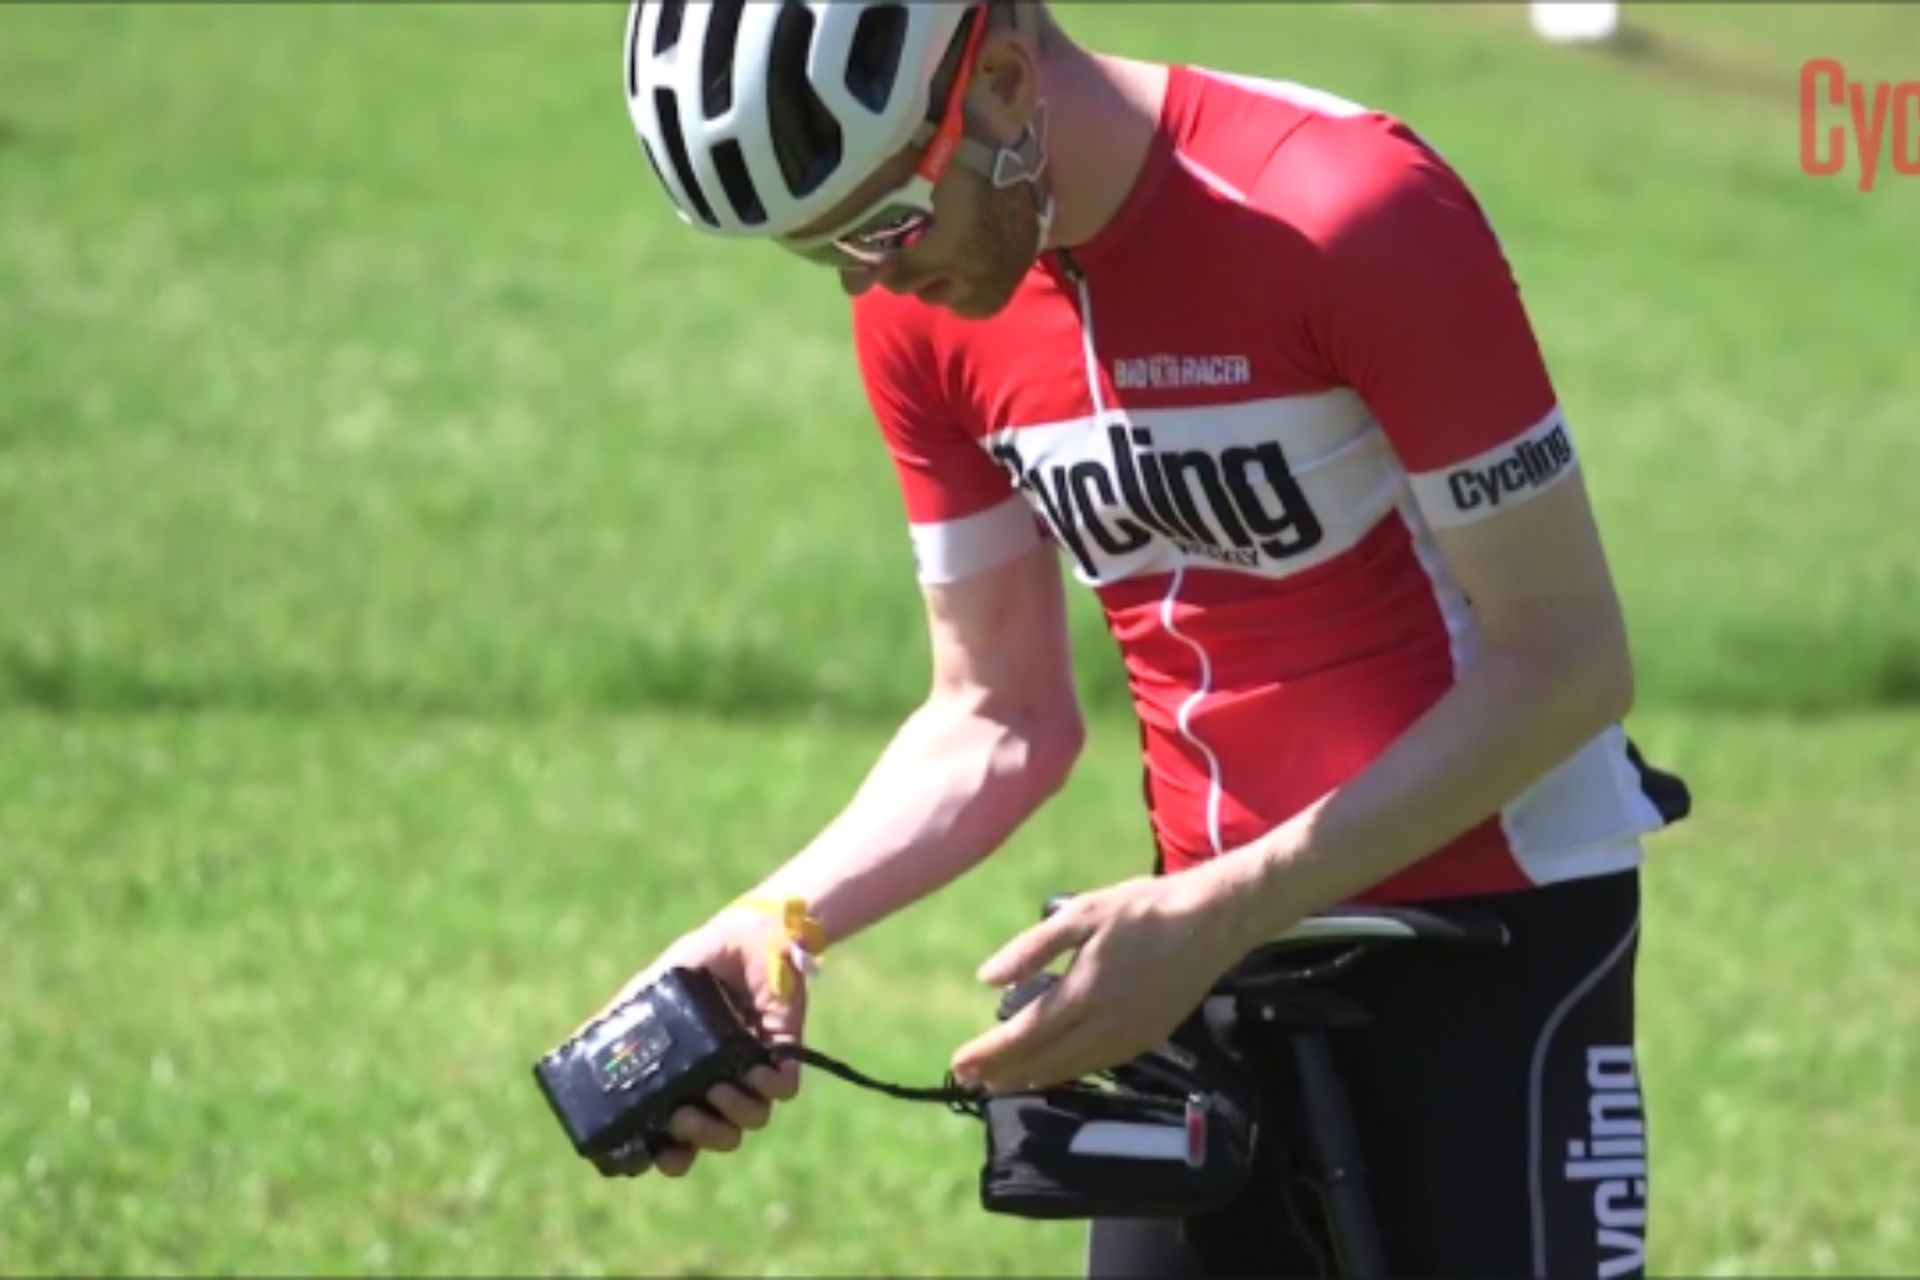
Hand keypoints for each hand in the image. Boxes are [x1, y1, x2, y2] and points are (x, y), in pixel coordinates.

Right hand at [592, 906, 807, 1177]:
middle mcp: (723, 1084)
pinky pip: (783, 1089)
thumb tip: (570, 1045)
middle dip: (700, 1136)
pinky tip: (755, 1069)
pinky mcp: (785, 1053)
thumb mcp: (650, 992)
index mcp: (690, 1081)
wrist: (745, 932)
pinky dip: (769, 1085)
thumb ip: (617, 1020)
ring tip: (718, 1087)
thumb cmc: (698, 963)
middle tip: (682, 1115)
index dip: (669, 1156)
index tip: (654, 1154)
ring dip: (733, 1112)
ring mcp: (755, 1072)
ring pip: (751, 1120)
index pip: (680, 1139)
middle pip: (716, 1138)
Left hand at [949, 873, 1254, 1093]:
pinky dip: (1068, 1072)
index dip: (990, 1052)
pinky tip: (1053, 1070)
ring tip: (1001, 1082)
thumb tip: (986, 979)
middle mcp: (1106, 1024)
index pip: (1025, 1033)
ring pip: (1072, 1068)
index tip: (959, 1063)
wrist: (1211, 921)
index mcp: (1084, 992)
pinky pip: (1099, 1065)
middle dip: (1002, 1071)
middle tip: (969, 1081)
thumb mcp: (1081, 914)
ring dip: (1032, 1077)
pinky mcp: (1149, 1038)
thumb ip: (1032, 948)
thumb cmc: (1143, 909)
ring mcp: (1130, 1036)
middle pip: (1044, 1059)